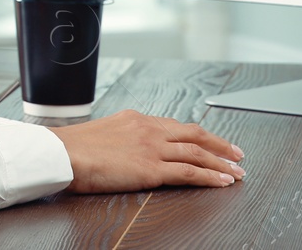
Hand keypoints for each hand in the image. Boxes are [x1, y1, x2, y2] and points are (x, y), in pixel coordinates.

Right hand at [49, 110, 244, 192]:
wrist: (63, 153)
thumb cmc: (73, 148)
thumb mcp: (102, 134)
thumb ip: (121, 139)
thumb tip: (125, 150)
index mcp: (136, 119)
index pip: (175, 126)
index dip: (197, 135)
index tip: (210, 141)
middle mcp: (149, 129)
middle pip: (194, 134)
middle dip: (219, 145)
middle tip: (237, 154)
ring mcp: (152, 148)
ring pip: (197, 153)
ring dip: (221, 163)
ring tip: (237, 171)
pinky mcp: (151, 169)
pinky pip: (189, 172)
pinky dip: (210, 176)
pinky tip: (222, 181)